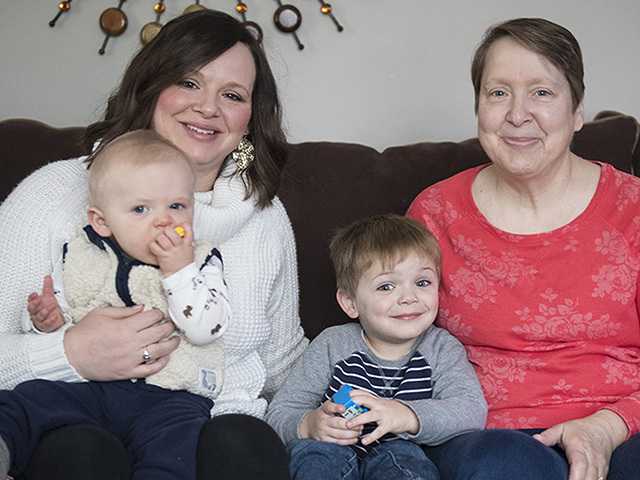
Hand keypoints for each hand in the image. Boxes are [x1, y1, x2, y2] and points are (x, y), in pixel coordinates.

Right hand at [27, 275, 64, 331]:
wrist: (55, 321)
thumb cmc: (50, 309)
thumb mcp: (49, 297)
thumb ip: (48, 287)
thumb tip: (48, 277)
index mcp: (35, 305)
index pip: (30, 301)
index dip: (32, 298)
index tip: (35, 294)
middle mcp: (35, 313)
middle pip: (31, 309)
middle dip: (35, 304)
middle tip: (40, 300)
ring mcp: (40, 320)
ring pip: (39, 316)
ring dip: (45, 311)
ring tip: (52, 306)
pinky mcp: (45, 326)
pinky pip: (46, 323)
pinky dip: (51, 320)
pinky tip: (55, 316)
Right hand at [63, 305, 179, 380]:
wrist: (70, 356)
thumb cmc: (84, 332)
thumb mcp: (102, 313)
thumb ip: (125, 310)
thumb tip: (142, 307)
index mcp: (125, 327)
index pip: (152, 317)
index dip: (158, 314)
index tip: (158, 314)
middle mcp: (131, 343)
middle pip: (159, 332)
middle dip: (168, 326)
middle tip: (170, 325)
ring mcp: (131, 359)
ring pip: (159, 351)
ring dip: (171, 344)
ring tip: (175, 340)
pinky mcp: (128, 372)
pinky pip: (150, 369)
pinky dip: (161, 363)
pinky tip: (165, 357)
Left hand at [150, 223, 193, 276]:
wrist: (180, 275)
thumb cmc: (184, 262)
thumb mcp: (189, 249)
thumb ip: (186, 239)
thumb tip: (182, 227)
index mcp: (187, 243)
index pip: (188, 229)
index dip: (182, 225)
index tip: (178, 226)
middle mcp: (179, 246)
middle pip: (170, 231)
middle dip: (166, 230)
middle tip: (166, 234)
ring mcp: (170, 251)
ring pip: (161, 238)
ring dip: (159, 237)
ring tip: (160, 241)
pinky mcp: (162, 256)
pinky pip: (154, 246)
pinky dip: (153, 245)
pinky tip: (156, 247)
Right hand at [298, 400, 361, 444]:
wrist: (310, 425)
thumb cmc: (325, 414)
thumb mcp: (328, 405)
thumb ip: (338, 400)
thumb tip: (349, 390)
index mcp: (324, 409)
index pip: (329, 407)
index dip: (336, 407)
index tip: (343, 408)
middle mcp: (323, 420)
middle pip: (338, 423)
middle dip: (351, 424)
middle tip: (361, 424)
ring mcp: (323, 431)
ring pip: (340, 434)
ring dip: (352, 433)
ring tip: (360, 430)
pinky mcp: (325, 440)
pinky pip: (338, 442)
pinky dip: (349, 441)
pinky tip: (355, 438)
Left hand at [346, 390, 418, 444]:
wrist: (406, 414)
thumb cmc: (387, 409)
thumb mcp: (376, 402)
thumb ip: (364, 400)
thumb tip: (348, 396)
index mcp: (373, 398)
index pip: (359, 392)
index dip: (348, 394)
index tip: (337, 398)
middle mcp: (377, 404)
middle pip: (363, 400)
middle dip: (351, 403)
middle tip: (340, 409)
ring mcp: (382, 414)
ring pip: (369, 416)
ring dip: (358, 420)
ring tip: (348, 425)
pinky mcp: (388, 424)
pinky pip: (378, 431)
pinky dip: (371, 437)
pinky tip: (363, 441)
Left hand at [534, 409, 627, 479]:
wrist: (603, 428)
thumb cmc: (581, 429)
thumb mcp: (562, 428)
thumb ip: (548, 436)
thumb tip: (536, 440)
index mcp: (580, 449)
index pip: (579, 466)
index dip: (574, 477)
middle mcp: (592, 460)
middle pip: (588, 478)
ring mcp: (600, 467)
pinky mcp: (603, 472)